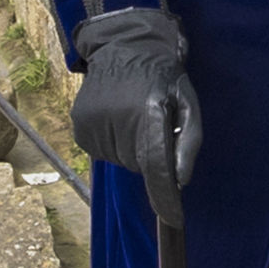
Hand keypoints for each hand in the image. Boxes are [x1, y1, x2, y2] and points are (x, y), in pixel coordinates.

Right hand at [72, 14, 199, 225]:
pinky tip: (117, 119)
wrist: (123, 48)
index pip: (155, 164)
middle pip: (137, 165)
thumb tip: (181, 180)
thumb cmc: (163, 77)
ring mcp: (93, 123)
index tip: (173, 219)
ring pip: (119, 161)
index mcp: (148, 111)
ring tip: (134, 118)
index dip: (164, 195)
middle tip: (152, 125)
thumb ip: (188, 141)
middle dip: (148, 155)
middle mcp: (116, 118)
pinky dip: (112, 144)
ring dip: (130, 149)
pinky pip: (102, 153)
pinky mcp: (80, 127)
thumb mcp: (188, 102)